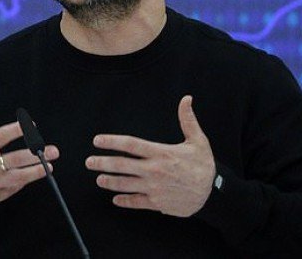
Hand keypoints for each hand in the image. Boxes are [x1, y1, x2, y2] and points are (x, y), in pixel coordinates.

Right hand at [0, 90, 58, 211]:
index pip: (1, 136)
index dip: (17, 129)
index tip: (32, 125)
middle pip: (16, 159)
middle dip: (36, 154)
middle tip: (53, 150)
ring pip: (18, 177)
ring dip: (35, 172)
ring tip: (50, 167)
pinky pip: (12, 189)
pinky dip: (22, 183)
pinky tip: (31, 176)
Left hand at [85, 95, 214, 216]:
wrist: (213, 193)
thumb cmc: (204, 165)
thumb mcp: (198, 140)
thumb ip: (187, 120)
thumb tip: (186, 99)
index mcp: (161, 153)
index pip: (131, 145)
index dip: (112, 142)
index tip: (98, 141)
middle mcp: (154, 170)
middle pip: (123, 165)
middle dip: (103, 163)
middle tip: (88, 162)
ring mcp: (154, 188)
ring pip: (126, 184)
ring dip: (110, 182)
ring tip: (98, 179)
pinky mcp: (157, 203)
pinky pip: (136, 202)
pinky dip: (124, 201)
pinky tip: (115, 199)